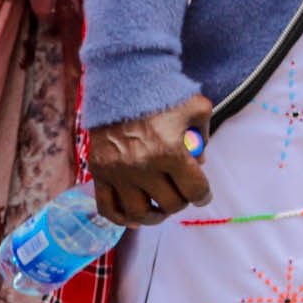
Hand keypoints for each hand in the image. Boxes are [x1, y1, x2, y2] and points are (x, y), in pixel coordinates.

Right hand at [89, 93, 212, 225]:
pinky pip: (108, 207)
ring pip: (139, 213)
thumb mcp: (197, 109)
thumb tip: (199, 163)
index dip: (203, 196)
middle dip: (180, 203)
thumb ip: (203, 136)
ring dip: (154, 217)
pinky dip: (121, 218)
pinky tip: (134, 217)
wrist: (124, 84)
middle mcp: (144, 167)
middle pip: (169, 204)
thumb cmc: (164, 95)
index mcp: (171, 152)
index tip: (203, 196)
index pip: (194, 189)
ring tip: (160, 210)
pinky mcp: (99, 173)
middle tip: (181, 195)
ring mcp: (119, 172)